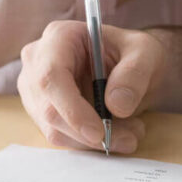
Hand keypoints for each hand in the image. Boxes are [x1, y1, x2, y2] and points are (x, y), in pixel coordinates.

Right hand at [17, 21, 165, 153]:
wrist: (131, 68)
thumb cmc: (133, 54)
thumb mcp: (145, 54)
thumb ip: (134, 74)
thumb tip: (116, 105)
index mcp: (59, 37)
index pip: (51, 77)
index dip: (71, 108)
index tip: (99, 132)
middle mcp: (38, 62)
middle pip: (49, 108)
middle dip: (88, 133)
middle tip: (129, 139)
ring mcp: (36, 89)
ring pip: (54, 128)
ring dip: (92, 141)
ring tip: (130, 134)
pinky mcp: (43, 112)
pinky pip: (60, 136)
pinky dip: (88, 143)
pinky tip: (115, 134)